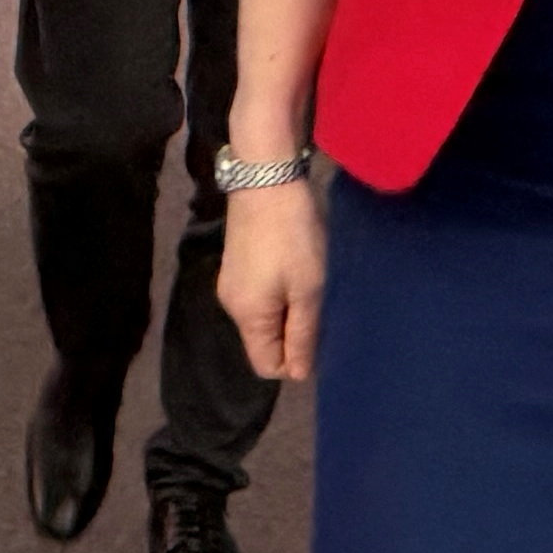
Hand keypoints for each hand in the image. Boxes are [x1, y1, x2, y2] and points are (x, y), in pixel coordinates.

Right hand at [223, 171, 323, 380]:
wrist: (266, 177)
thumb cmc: (293, 237)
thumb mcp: (308, 289)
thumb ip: (303, 334)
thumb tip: (299, 375)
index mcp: (247, 317)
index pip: (267, 366)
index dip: (295, 361)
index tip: (320, 332)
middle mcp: (232, 306)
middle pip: (264, 342)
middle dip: (294, 334)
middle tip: (320, 304)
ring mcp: (231, 283)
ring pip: (264, 318)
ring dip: (289, 310)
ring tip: (311, 282)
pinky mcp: (237, 264)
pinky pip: (260, 297)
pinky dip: (280, 292)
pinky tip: (295, 267)